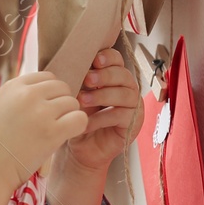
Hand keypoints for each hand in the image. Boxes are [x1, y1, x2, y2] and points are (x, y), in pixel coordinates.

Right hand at [0, 71, 88, 194]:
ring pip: (73, 103)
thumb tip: (43, 94)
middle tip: (52, 122)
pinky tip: (65, 137)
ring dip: (68, 117)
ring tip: (55, 132)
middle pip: (62, 88)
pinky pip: (80, 119)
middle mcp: (28, 94)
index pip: (47, 77)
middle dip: (61, 104)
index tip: (45, 109)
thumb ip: (18, 98)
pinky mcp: (52, 132)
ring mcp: (41, 112)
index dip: (51, 93)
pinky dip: (77, 128)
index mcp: (13, 86)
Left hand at [58, 48, 139, 174]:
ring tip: (82, 101)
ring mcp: (132, 106)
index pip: (117, 60)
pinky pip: (120, 116)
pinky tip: (87, 122)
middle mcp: (126, 88)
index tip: (95, 60)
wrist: (79, 147)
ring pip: (125, 94)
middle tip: (88, 80)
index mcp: (112, 76)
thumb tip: (71, 63)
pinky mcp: (133, 124)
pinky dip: (101, 118)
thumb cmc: (78, 117)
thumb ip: (79, 80)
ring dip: (102, 95)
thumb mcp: (76, 95)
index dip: (108, 57)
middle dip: (105, 75)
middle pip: (123, 74)